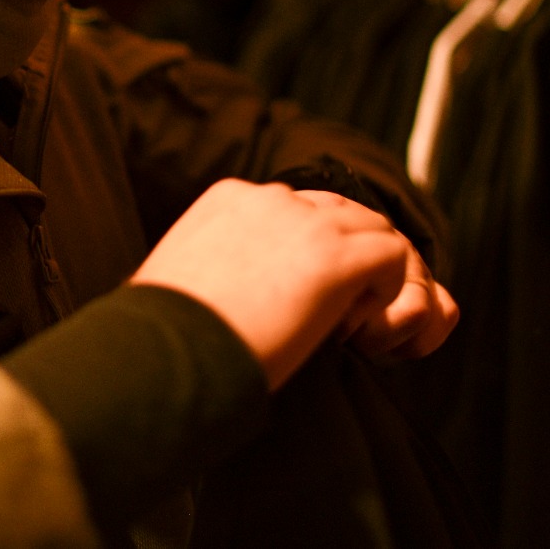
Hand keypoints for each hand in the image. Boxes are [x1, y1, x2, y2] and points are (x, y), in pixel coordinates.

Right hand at [130, 180, 456, 389]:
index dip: (304, 251)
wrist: (164, 350)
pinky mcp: (338, 257)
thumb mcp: (172, 277)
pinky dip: (385, 292)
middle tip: (328, 311)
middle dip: (344, 256)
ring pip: (374, 230)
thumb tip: (211, 291)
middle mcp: (270, 198)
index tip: (289, 296)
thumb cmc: (157, 334)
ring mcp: (307, 223)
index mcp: (229, 197)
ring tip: (342, 323)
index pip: (293, 208)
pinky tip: (350, 329)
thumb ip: (205, 265)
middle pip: (338, 211)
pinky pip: (393, 257)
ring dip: (368, 274)